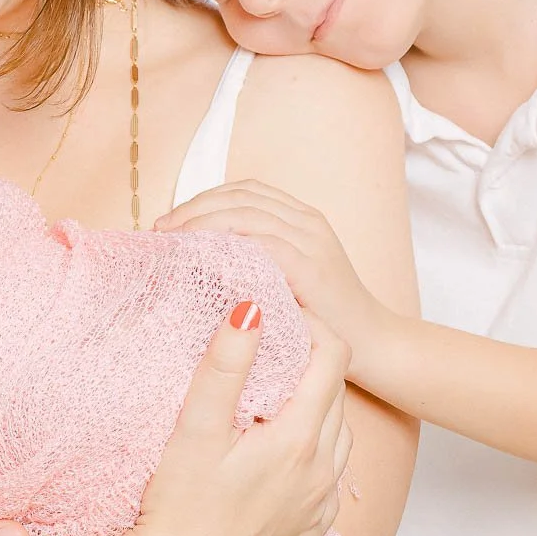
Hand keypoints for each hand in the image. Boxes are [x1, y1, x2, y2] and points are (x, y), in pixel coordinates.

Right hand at [122, 309, 352, 535]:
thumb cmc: (179, 502)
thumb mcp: (196, 426)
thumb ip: (225, 364)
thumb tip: (251, 307)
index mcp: (299, 439)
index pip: (331, 359)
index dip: (311, 327)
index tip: (282, 316)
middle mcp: (322, 473)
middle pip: (337, 397)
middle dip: (312, 365)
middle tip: (273, 351)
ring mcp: (320, 509)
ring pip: (339, 440)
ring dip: (317, 412)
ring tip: (276, 401)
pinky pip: (330, 485)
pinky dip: (315, 459)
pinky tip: (280, 458)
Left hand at [158, 180, 395, 381]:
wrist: (374, 345)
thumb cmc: (322, 316)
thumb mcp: (285, 277)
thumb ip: (254, 258)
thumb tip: (196, 256)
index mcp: (299, 216)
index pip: (242, 190)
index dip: (201, 199)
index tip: (169, 222)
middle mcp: (307, 221)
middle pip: (238, 197)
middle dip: (193, 209)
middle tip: (162, 231)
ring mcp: (312, 241)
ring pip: (245, 214)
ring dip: (201, 225)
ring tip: (174, 243)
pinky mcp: (312, 268)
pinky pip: (264, 244)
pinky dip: (229, 246)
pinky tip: (204, 259)